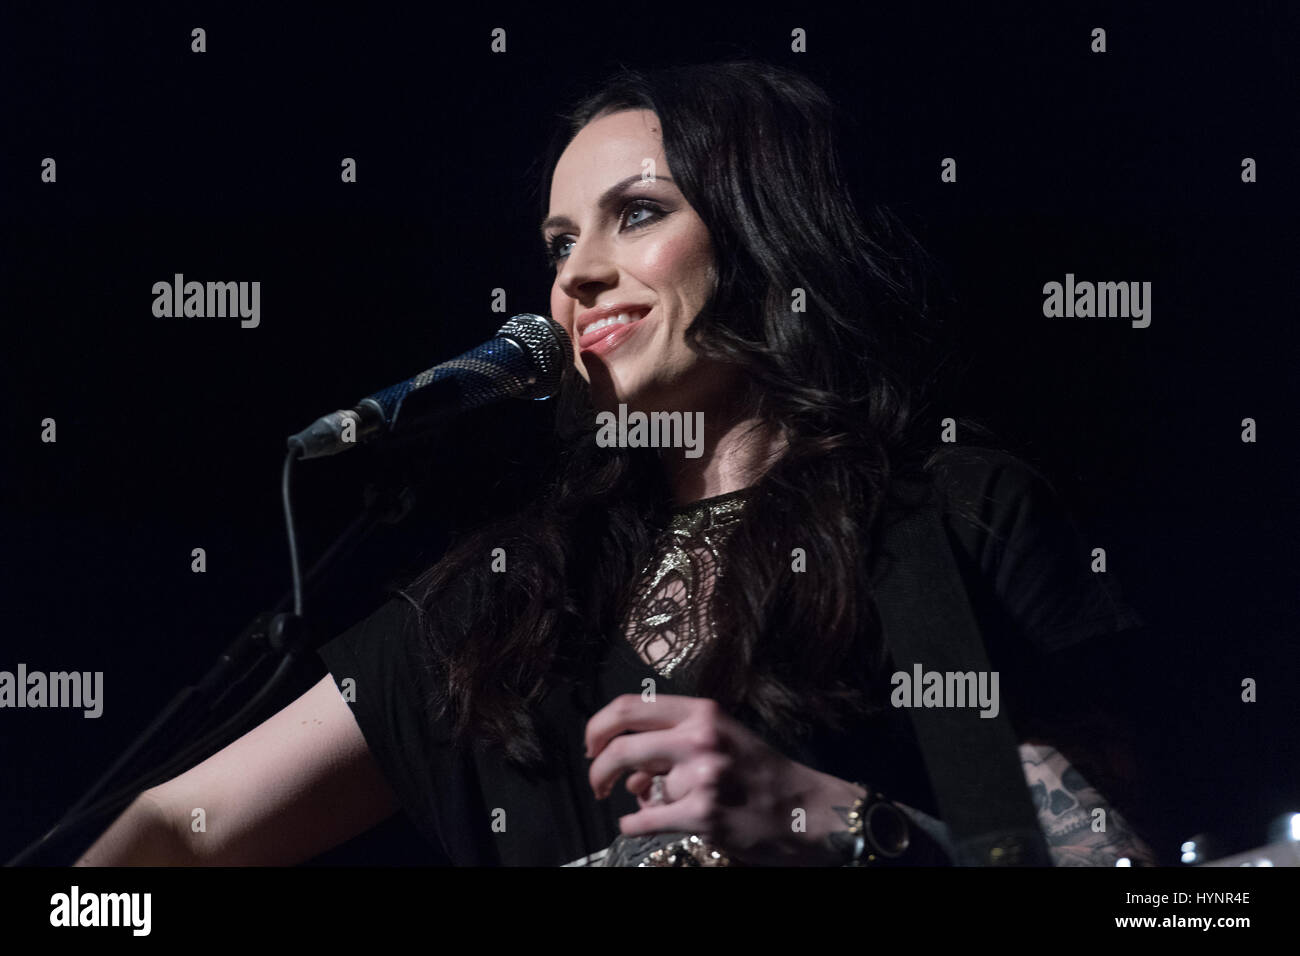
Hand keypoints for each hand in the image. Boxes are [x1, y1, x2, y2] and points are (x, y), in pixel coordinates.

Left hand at [584, 693, 865, 865]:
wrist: (807, 810)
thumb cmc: (760, 773)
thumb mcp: (722, 739)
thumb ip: (674, 743)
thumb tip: (630, 772)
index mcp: (702, 712)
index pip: (629, 706)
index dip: (598, 726)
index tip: (591, 746)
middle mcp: (700, 738)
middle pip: (621, 746)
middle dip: (597, 768)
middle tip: (596, 784)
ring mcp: (702, 777)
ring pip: (638, 787)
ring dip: (638, 800)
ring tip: (659, 805)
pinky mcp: (703, 815)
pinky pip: (644, 820)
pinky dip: (633, 825)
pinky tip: (642, 824)